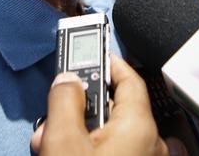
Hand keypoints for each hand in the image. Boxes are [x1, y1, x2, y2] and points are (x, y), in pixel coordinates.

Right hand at [31, 54, 167, 155]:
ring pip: (110, 134)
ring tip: (47, 142)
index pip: (130, 79)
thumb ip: (64, 103)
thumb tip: (67, 80)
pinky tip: (61, 153)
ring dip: (79, 132)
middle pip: (115, 109)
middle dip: (81, 107)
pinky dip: (90, 147)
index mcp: (140, 128)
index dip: (107, 63)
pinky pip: (114, 150)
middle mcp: (150, 143)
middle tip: (52, 113)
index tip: (88, 53)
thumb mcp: (63, 144)